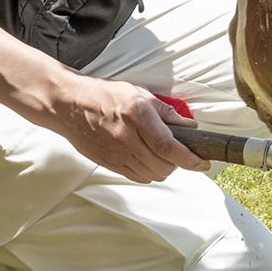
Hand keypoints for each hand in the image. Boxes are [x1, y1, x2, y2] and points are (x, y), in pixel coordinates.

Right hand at [50, 74, 209, 182]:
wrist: (68, 105)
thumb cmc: (104, 95)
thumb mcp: (138, 93)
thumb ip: (165, 111)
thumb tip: (189, 127)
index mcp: (136, 114)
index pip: (169, 145)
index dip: (189, 158)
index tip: (203, 163)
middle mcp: (126, 136)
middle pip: (163, 165)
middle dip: (178, 163)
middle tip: (180, 152)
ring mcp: (116, 152)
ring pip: (152, 174)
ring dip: (163, 168)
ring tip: (162, 154)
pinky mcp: (108, 163)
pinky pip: (137, 177)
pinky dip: (148, 172)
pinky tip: (147, 159)